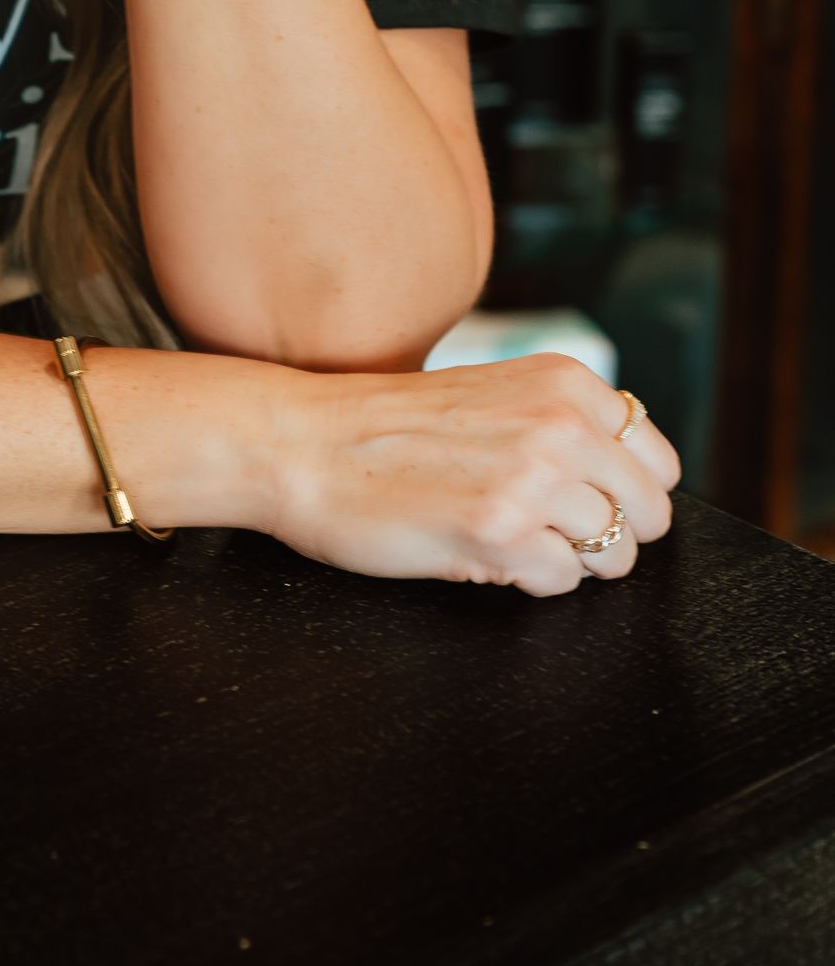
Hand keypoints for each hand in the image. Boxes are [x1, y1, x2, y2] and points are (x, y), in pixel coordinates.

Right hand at [263, 353, 682, 595]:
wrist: (305, 443)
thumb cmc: (390, 426)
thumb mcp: (498, 394)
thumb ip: (564, 423)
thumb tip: (630, 484)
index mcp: (564, 382)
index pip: (659, 462)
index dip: (625, 493)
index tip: (584, 498)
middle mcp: (559, 424)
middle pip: (648, 516)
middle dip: (606, 533)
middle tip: (546, 528)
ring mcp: (533, 479)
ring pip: (613, 555)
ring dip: (565, 559)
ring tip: (507, 536)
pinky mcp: (499, 532)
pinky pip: (561, 582)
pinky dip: (527, 579)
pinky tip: (481, 549)